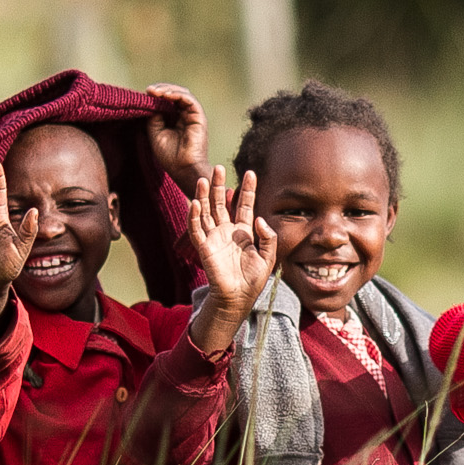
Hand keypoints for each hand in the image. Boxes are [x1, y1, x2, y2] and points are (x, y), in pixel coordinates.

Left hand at [146, 83, 211, 197]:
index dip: (156, 94)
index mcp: (176, 119)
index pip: (167, 99)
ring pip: (182, 93)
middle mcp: (185, 115)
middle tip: (148, 91)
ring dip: (167, 89)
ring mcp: (193, 115)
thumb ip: (154, 116)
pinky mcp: (199, 117)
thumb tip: (151, 101)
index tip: (144, 94)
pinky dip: (176, 94)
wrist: (183, 169)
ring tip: (154, 92)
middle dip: (161, 89)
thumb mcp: (155, 132)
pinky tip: (164, 96)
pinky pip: (188, 99)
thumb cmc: (170, 156)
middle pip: (174, 93)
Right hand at [187, 166, 277, 354]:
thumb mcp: (269, 257)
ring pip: (206, 211)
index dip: (248, 190)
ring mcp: (214, 238)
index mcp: (243, 232)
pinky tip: (196, 202)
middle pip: (221, 203)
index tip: (251, 173)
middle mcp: (227, 231)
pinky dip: (195, 215)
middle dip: (219, 185)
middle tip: (218, 167)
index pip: (244, 205)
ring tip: (203, 179)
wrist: (238, 297)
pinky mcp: (204, 247)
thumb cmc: (253, 279)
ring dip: (204, 195)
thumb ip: (268, 237)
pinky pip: (197, 229)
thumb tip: (261, 219)